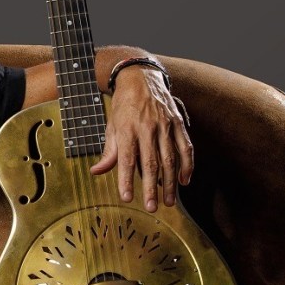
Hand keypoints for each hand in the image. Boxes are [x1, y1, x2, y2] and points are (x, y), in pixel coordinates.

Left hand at [89, 65, 192, 211]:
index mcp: (127, 129)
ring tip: (169, 202)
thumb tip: (97, 172)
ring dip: (170, 183)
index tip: (126, 198)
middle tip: (151, 207)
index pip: (125, 159)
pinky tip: (184, 181)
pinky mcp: (178, 123)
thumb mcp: (112, 126)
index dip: (125, 180)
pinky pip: (185, 147)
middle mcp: (147, 127)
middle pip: (150, 163)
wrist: (141, 78)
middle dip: (151, 188)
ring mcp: (165, 125)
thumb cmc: (124, 106)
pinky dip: (187, 165)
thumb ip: (108, 151)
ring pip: (170, 159)